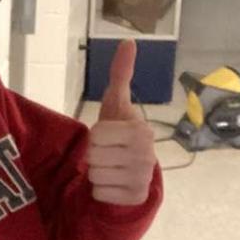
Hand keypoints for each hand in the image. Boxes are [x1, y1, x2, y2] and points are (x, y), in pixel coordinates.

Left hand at [87, 38, 155, 204]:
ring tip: (110, 170)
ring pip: (95, 176)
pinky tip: (113, 186)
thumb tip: (127, 41)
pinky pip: (100, 194)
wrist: (132, 173)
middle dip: (94, 157)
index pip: (96, 134)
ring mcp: (142, 178)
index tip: (107, 139)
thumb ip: (121, 75)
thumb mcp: (117, 106)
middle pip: (93, 156)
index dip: (95, 138)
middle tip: (107, 156)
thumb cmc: (120, 136)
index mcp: (141, 130)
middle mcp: (146, 154)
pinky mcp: (135, 198)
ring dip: (96, 174)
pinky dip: (101, 192)